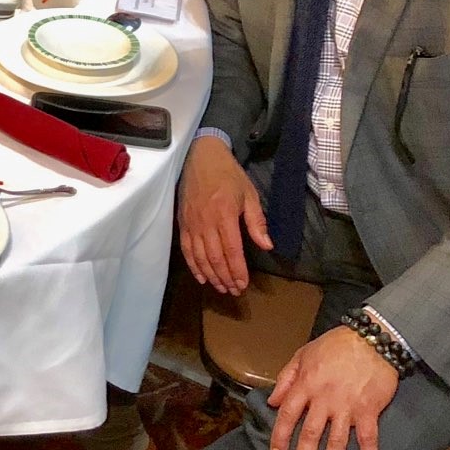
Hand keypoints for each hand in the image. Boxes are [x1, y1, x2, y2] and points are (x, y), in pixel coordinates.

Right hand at [178, 134, 270, 295]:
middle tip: (234, 291)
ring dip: (211, 275)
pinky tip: (201, 277)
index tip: (243, 284)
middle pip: (215, 258)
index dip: (238, 271)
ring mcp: (192, 224)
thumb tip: (266, 245)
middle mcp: (206, 222)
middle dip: (225, 278)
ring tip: (221, 288)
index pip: (232, 250)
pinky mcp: (183, 223)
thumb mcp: (249, 194)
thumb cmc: (228, 175)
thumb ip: (256, 221)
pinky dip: (193, 265)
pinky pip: (186, 249)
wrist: (200, 158)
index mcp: (224, 215)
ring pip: (200, 257)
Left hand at [266, 325, 400, 449]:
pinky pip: (369, 438)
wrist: (371, 339)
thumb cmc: (334, 345)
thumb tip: (272, 401)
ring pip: (337, 441)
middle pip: (310, 434)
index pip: (288, 416)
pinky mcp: (369, 410)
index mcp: (305, 385)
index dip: (280, 437)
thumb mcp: (302, 354)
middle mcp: (324, 400)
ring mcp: (347, 407)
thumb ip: (286, 378)